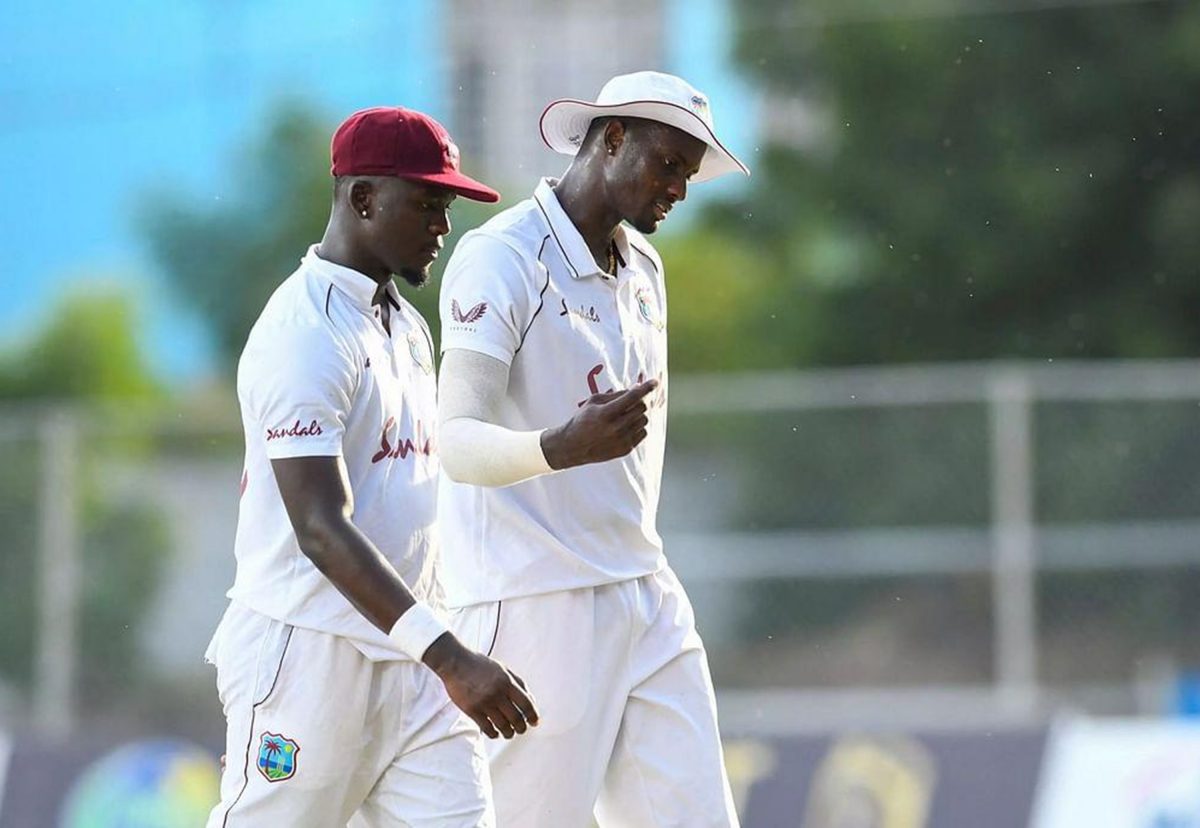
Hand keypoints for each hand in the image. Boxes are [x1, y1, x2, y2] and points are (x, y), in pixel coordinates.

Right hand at [423, 634, 538, 738]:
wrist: (455, 663)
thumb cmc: (479, 665)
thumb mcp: (503, 668)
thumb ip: (518, 682)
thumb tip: (530, 699)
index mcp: (507, 682)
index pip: (526, 703)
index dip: (533, 715)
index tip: (534, 722)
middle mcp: (497, 693)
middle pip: (516, 718)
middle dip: (521, 728)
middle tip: (521, 729)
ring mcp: (484, 703)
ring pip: (503, 726)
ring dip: (509, 733)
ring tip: (509, 733)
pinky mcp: (472, 710)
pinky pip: (487, 728)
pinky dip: (494, 734)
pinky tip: (495, 733)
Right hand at [541, 379, 657, 469]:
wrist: (573, 446)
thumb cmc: (583, 419)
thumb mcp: (594, 401)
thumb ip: (616, 394)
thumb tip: (637, 388)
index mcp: (606, 413)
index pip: (632, 397)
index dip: (645, 387)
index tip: (654, 382)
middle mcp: (615, 428)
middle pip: (641, 408)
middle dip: (639, 401)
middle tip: (633, 400)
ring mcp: (622, 440)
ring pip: (644, 420)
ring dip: (638, 414)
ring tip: (625, 415)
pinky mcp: (626, 449)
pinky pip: (643, 433)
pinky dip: (637, 427)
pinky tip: (625, 426)